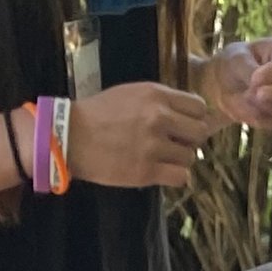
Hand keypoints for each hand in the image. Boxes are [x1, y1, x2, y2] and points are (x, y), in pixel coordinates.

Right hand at [68, 81, 217, 191]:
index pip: (199, 106)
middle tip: (176, 144)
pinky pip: (181, 177)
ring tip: (163, 159)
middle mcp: (159, 118)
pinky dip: (175, 177)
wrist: (71, 136)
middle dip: (191, 140)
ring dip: (180, 160)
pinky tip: (162, 172)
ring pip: (190, 157)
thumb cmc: (99, 114)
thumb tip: (185, 115)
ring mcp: (154, 146)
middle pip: (200, 132)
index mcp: (157, 95)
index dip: (195, 118)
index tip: (185, 126)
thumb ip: (160, 101)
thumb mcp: (132, 93)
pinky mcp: (146, 171)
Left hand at [204, 36, 271, 131]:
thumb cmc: (234, 63)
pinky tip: (246, 106)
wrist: (225, 84)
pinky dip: (258, 117)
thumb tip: (259, 94)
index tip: (254, 79)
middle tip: (259, 96)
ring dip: (269, 107)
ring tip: (247, 98)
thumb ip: (250, 72)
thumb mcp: (237, 59)